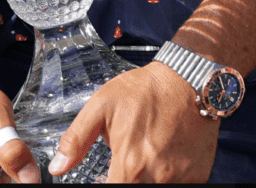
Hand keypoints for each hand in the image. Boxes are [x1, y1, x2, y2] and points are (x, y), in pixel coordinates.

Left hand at [48, 62, 220, 182]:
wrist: (189, 78)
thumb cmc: (146, 90)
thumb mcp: (102, 105)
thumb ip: (77, 139)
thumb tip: (57, 167)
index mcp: (129, 164)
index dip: (104, 187)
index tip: (103, 178)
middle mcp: (155, 177)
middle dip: (125, 179)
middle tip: (124, 163)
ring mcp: (179, 178)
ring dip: (145, 178)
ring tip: (144, 155)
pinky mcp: (198, 175)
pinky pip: (178, 184)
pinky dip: (168, 177)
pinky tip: (164, 156)